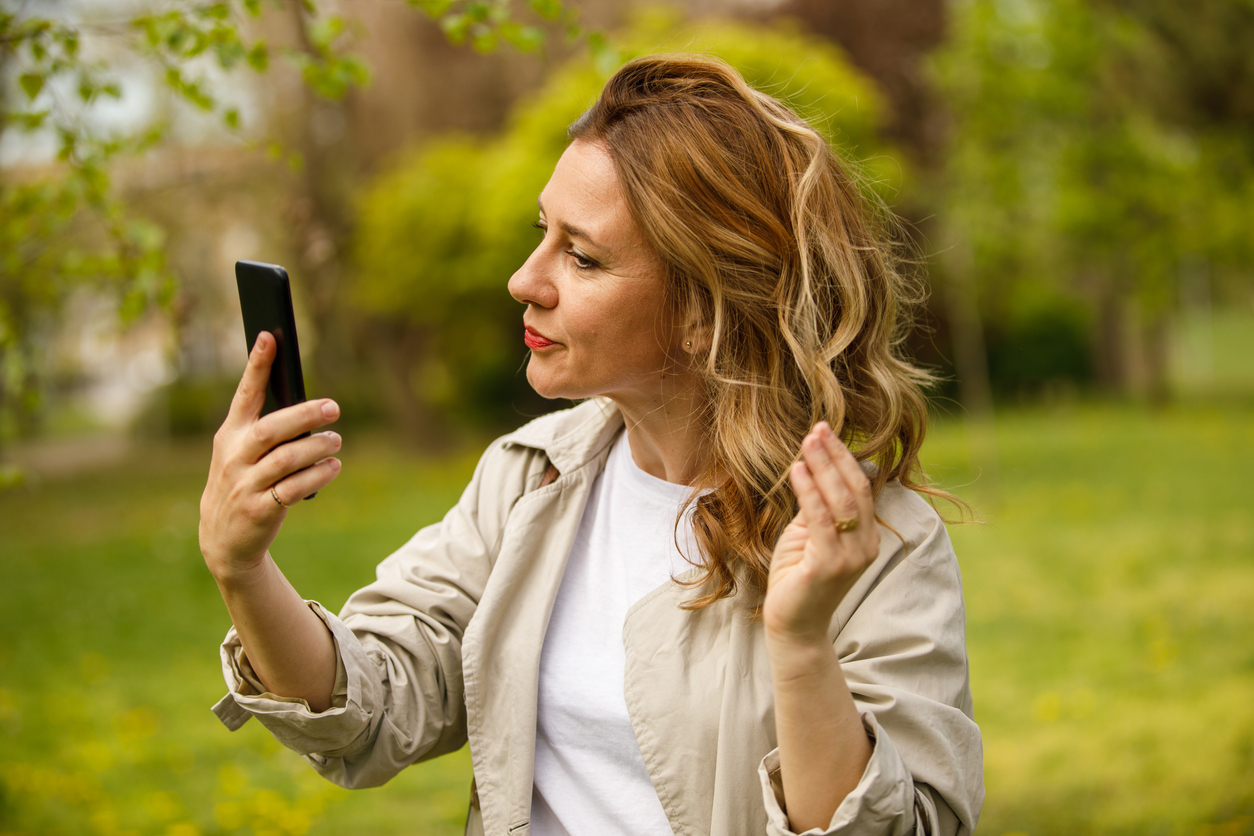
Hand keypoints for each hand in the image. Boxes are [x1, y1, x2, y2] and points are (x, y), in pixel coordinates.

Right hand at [198, 332, 342, 582]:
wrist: (223, 539)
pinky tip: (332, 467)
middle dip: (305, 415)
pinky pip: (294, 489)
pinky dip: (317, 476)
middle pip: (272, 428)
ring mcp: (244, 485)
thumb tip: (310, 407)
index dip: (257, 366)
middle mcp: (234, 457)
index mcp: (229, 435)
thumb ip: (265, 430)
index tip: (269, 336)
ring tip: (336, 441)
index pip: (244, 395)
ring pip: (286, 459)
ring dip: (317, 447)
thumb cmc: (242, 483)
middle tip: (333, 408)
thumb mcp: (241, 455)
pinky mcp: (259, 510)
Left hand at [764, 421, 879, 646]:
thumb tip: (813, 468)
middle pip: (854, 488)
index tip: (825, 431)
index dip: (844, 457)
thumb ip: (817, 506)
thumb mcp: (809, 535)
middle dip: (835, 455)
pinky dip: (808, 491)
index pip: (860, 487)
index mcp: (866, 536)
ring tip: (808, 441)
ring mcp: (850, 557)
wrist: (793, 626)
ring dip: (823, 466)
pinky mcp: (828, 565)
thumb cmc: (797, 578)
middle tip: (817, 427)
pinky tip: (796, 470)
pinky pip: (820, 519)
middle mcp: (865, 545)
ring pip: (840, 500)